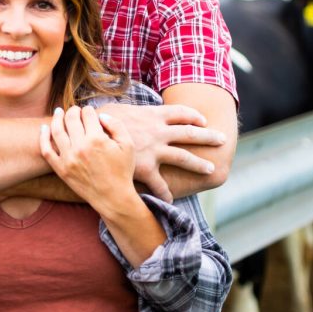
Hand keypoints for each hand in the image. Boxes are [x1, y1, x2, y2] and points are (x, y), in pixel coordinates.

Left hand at [39, 106, 138, 216]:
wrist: (113, 197)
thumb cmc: (122, 170)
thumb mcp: (128, 145)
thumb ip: (116, 125)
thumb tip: (100, 115)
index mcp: (97, 139)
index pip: (88, 114)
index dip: (89, 110)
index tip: (90, 113)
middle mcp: (80, 147)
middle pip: (71, 119)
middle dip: (74, 111)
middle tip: (76, 111)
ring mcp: (68, 158)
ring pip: (56, 130)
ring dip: (57, 118)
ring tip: (59, 112)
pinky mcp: (61, 169)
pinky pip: (46, 150)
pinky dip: (43, 137)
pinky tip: (44, 128)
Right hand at [109, 102, 224, 201]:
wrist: (90, 135)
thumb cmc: (100, 120)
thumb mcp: (119, 110)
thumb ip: (130, 113)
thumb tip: (128, 112)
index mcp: (153, 115)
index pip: (180, 113)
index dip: (194, 116)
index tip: (203, 121)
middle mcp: (158, 132)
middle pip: (190, 133)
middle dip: (208, 137)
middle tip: (222, 140)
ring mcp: (154, 150)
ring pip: (184, 157)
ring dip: (199, 164)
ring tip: (212, 170)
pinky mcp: (145, 168)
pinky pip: (160, 184)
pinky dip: (166, 194)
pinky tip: (171, 201)